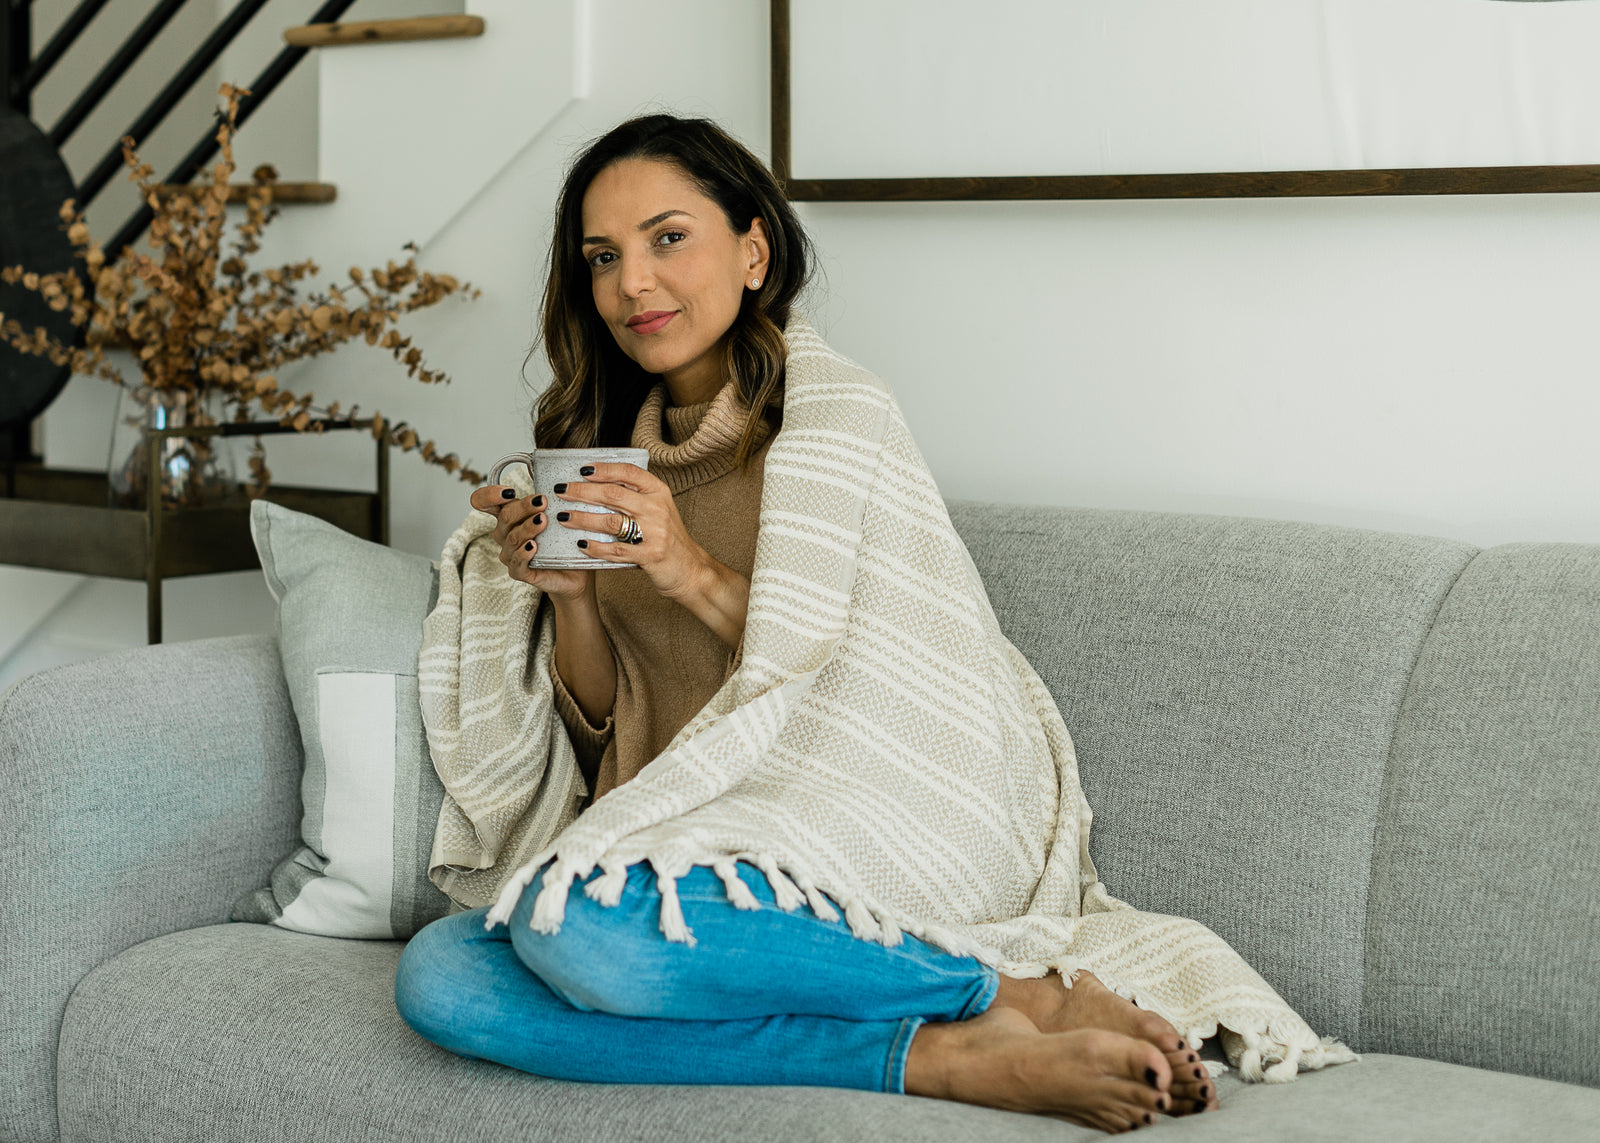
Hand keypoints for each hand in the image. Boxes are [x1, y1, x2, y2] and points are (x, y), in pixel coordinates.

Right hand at [468, 484, 592, 601]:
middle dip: (523, 507)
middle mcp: (505, 534)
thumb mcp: (556, 512)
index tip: (508, 491)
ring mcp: (510, 554)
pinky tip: (534, 546)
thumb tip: (536, 465)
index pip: (482, 502)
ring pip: (511, 538)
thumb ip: (543, 491)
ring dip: (527, 528)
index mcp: (508, 516)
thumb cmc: (562, 540)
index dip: (489, 495)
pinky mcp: (520, 572)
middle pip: (504, 516)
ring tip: (543, 521)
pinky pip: (516, 563)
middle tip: (543, 501)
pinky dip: (523, 553)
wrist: (575, 571)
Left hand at [548, 463, 709, 601]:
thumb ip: (636, 496)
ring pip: (610, 521)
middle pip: (613, 494)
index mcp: (659, 492)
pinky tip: (581, 544)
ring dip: (582, 518)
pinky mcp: (649, 556)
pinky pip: (616, 550)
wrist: (691, 569)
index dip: (604, 469)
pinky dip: (596, 547)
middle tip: (562, 492)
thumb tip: (598, 483)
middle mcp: (657, 509)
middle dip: (582, 492)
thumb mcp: (659, 509)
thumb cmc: (669, 538)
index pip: (629, 473)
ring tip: (563, 517)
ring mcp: (654, 533)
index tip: (582, 470)